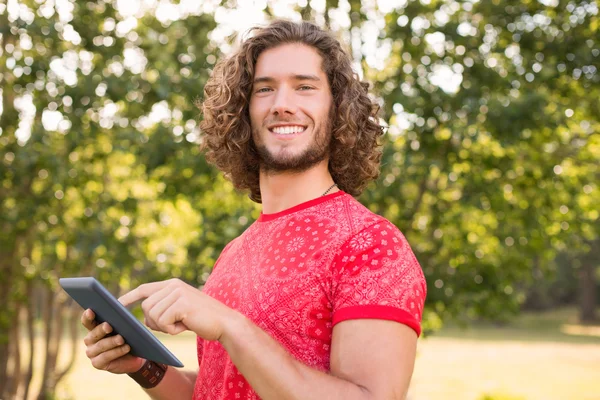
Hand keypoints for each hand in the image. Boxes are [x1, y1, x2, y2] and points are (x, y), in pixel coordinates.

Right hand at [81, 309, 144, 373]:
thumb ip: (120, 319)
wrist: (133, 357)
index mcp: (94, 328)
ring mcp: (92, 353)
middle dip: (101, 329)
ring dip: (112, 342)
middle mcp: (90, 340)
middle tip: (109, 326)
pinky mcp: (97, 363)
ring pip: (101, 345)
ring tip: (122, 339)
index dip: (88, 316)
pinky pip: (106, 357)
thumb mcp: (124, 327)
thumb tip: (121, 309)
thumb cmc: (128, 337)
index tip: (91, 310)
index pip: (87, 321)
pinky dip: (117, 352)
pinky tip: (126, 348)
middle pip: (94, 333)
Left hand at [119, 278, 238, 340]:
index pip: (145, 289)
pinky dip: (172, 330)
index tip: (117, 304)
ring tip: (183, 324)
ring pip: (153, 316)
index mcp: (173, 284)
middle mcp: (174, 285)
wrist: (225, 323)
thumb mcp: (181, 310)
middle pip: (147, 307)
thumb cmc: (202, 319)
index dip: (130, 296)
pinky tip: (186, 325)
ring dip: (165, 327)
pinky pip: (163, 322)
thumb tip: (145, 318)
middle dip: (155, 321)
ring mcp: (178, 293)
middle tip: (174, 325)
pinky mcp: (181, 304)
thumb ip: (165, 308)